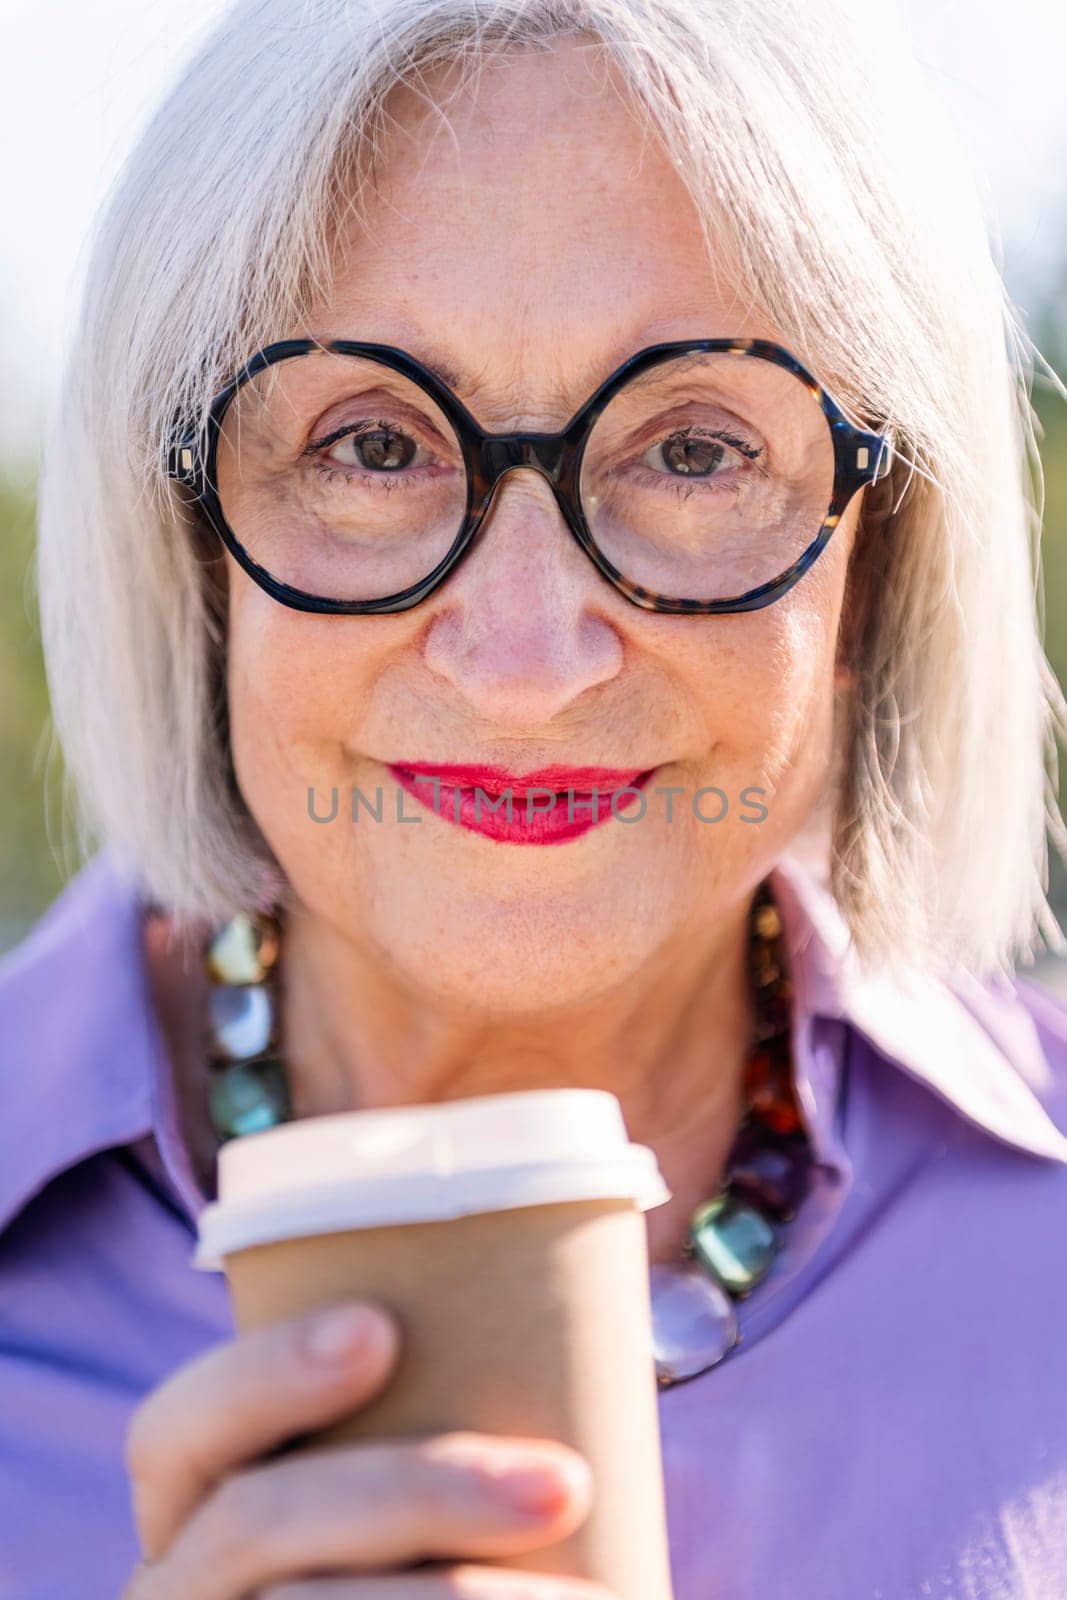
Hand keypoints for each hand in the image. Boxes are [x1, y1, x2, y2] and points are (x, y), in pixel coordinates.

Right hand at [121, 1298, 613, 1598]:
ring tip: (596, 1595)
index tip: (378, 1330)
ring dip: (461, 1597)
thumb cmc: (432, 1540)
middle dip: (420, 1492)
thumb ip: (443, 1395)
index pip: (173, 1430)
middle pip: (258, 1524)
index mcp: (190, 1505)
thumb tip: (606, 1274)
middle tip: (566, 1482)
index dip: (261, 1373)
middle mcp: (182, 1586)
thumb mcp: (399, 1466)